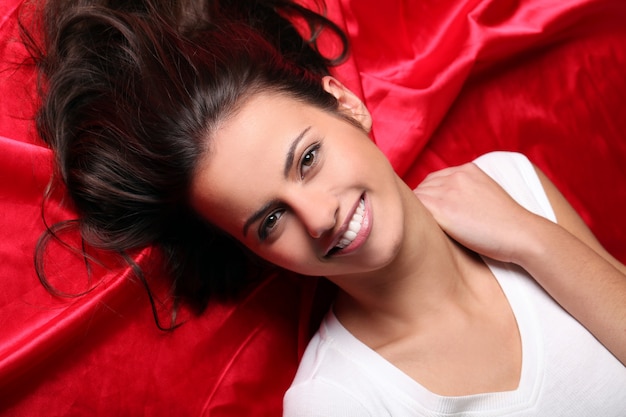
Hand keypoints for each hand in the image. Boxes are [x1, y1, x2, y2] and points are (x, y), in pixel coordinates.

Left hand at [413, 162, 541, 262]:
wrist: (520, 234)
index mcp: (468, 169)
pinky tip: (422, 232)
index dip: (431, 197)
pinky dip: (415, 218)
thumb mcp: (488, 196)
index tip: (434, 214)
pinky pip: (415, 207)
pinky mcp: (440, 207)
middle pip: (423, 187)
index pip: (435, 179)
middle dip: (423, 205)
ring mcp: (447, 190)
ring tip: (425, 230)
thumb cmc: (507, 225)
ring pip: (417, 197)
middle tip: (425, 224)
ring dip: (419, 213)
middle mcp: (456, 175)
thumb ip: (468, 193)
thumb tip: (450, 207)